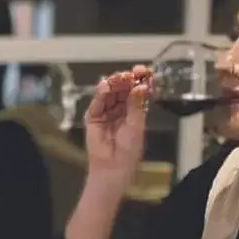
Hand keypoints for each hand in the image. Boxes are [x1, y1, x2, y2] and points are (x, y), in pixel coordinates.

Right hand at [84, 65, 151, 181]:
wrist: (113, 166)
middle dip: (127, 79)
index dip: (140, 80)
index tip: (144, 71)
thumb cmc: (129, 148)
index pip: (136, 90)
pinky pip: (97, 102)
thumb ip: (137, 104)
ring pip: (109, 92)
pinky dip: (101, 94)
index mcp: (134, 109)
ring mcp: (106, 111)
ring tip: (119, 78)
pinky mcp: (93, 117)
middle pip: (122, 88)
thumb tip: (140, 86)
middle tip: (132, 73)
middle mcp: (120, 108)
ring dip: (114, 83)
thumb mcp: (137, 124)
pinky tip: (106, 87)